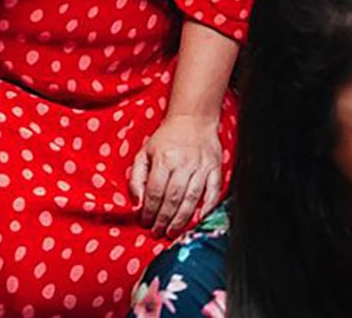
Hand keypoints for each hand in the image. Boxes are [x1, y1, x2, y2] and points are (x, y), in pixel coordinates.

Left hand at [129, 114, 222, 237]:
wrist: (193, 118)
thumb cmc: (167, 137)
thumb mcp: (145, 151)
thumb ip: (137, 177)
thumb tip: (136, 202)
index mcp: (164, 158)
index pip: (155, 192)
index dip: (149, 211)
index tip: (145, 223)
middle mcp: (183, 163)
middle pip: (173, 198)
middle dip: (164, 220)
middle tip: (158, 233)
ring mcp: (201, 166)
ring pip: (192, 199)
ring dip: (182, 219)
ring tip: (173, 232)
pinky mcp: (215, 167)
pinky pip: (213, 191)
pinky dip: (207, 207)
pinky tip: (199, 219)